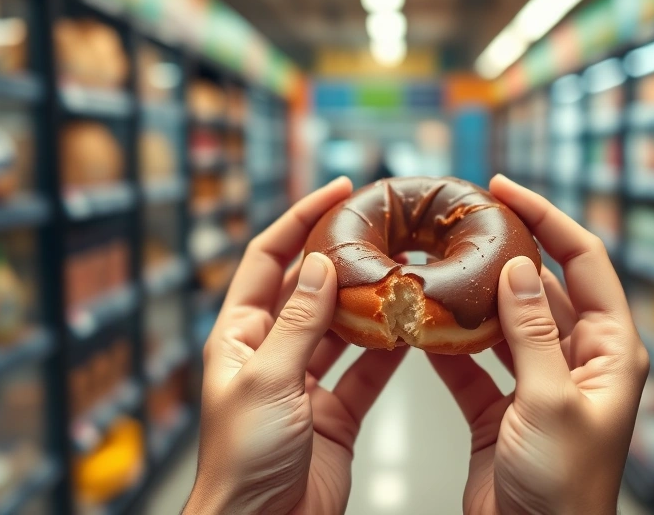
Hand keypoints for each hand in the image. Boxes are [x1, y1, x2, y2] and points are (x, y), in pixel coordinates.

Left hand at [185, 178, 408, 514]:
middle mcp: (271, 351)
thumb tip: (319, 265)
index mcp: (240, 335)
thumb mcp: (269, 380)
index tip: (337, 192)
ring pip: (344, 326)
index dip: (299, 219)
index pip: (268, 259)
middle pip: (310, 287)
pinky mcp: (334, 411)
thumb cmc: (244, 461)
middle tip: (385, 228)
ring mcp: (304, 381)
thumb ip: (299, 322)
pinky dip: (391, 350)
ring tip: (407, 271)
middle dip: (346, 256)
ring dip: (373, 301)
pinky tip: (414, 331)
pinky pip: (367, 369)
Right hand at [428, 175, 649, 514]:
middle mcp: (579, 360)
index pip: (585, 261)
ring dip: (473, 296)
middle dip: (504, 251)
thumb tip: (518, 270)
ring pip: (505, 321)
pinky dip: (449, 343)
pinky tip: (421, 325)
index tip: (504, 189)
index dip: (548, 217)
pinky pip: (473, 362)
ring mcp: (539, 382)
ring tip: (436, 263)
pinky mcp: (501, 408)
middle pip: (543, 286)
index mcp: (611, 351)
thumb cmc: (564, 488)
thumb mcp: (551, 401)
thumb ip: (534, 332)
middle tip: (461, 221)